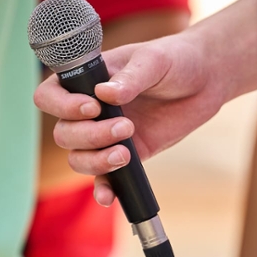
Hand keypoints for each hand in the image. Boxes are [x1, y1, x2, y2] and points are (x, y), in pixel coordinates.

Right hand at [33, 32, 231, 205]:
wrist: (205, 80)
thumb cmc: (175, 60)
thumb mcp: (154, 61)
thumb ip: (131, 78)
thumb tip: (106, 94)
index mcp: (86, 80)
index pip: (50, 95)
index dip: (62, 106)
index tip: (92, 108)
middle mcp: (89, 110)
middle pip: (64, 133)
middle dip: (90, 135)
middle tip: (126, 126)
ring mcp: (105, 135)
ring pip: (78, 158)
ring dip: (96, 161)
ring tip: (127, 153)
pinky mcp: (126, 155)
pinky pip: (103, 178)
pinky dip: (102, 190)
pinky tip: (109, 196)